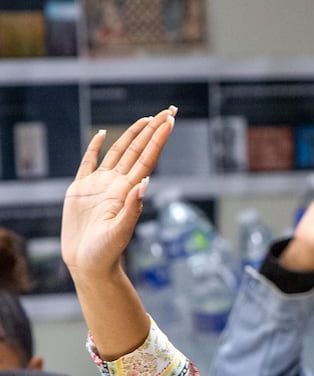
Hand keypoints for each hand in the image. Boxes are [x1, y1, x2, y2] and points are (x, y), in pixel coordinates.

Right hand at [62, 108, 175, 280]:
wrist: (88, 265)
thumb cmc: (106, 253)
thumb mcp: (120, 231)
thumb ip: (132, 207)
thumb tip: (145, 181)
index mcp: (128, 191)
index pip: (148, 158)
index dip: (159, 138)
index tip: (170, 120)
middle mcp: (117, 184)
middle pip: (138, 150)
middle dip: (153, 129)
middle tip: (169, 110)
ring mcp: (100, 185)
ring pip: (119, 152)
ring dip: (132, 134)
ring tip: (146, 118)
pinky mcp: (81, 189)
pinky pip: (89, 162)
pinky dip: (96, 147)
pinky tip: (103, 134)